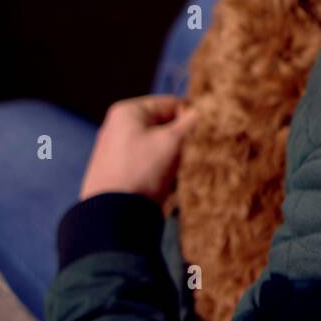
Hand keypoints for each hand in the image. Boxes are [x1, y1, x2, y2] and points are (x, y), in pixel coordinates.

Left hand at [79, 95, 198, 205]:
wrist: (114, 216)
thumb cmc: (143, 170)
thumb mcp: (172, 142)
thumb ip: (192, 122)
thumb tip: (207, 109)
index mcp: (127, 112)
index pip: (171, 103)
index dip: (190, 118)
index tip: (202, 136)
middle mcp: (118, 128)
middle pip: (164, 127)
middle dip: (181, 143)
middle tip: (188, 158)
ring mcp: (116, 152)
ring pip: (159, 148)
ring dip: (173, 161)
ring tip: (175, 176)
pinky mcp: (118, 174)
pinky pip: (148, 166)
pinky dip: (161, 174)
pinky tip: (164, 187)